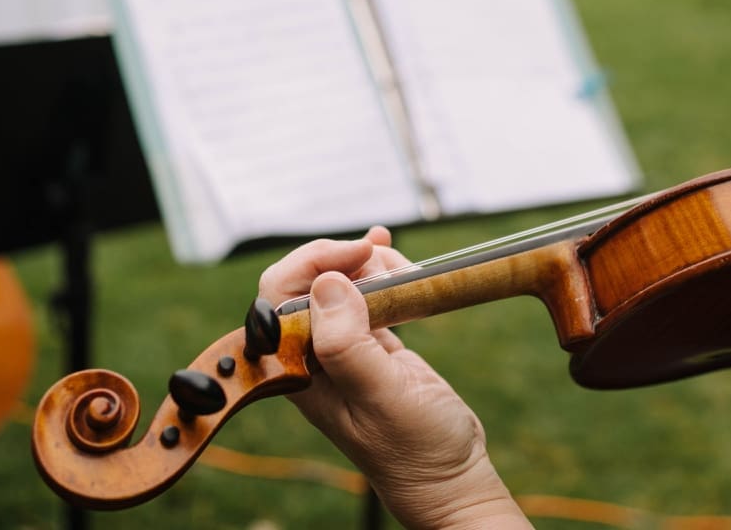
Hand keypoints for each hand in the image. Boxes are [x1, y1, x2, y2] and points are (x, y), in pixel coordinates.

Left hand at [259, 227, 529, 529]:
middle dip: (342, 258)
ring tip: (403, 268)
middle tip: (383, 255)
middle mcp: (314, 357)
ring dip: (367, 262)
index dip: (313, 262)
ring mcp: (345, 348)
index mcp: (298, 370)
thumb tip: (325, 284)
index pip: (278, 296)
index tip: (360, 253)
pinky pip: (367, 295)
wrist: (451, 477)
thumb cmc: (416, 450)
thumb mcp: (383, 397)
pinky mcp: (375, 345)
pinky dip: (379, 270)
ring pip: (339, 282)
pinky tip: (391, 253)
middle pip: (307, 281)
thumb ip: (348, 344)